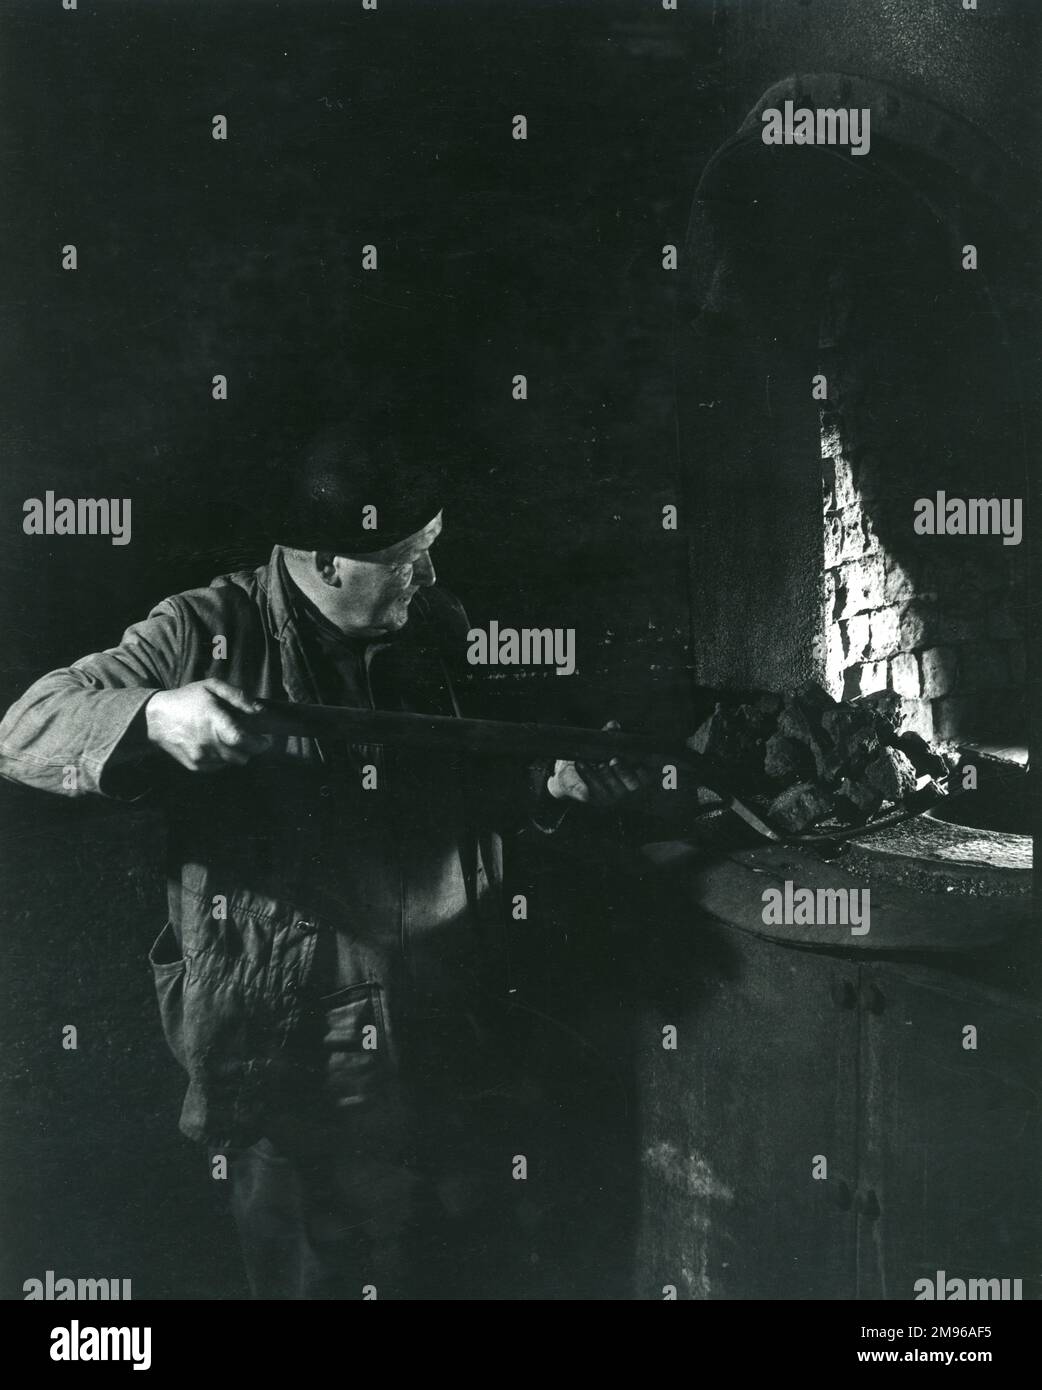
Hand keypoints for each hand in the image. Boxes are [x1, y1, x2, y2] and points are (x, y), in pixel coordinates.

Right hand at [145, 679, 271, 772]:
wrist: (156, 719)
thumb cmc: (187, 699)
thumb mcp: (212, 687)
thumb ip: (238, 697)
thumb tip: (260, 711)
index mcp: (214, 721)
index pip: (243, 741)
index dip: (259, 744)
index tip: (265, 740)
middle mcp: (208, 742)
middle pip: (242, 756)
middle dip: (249, 748)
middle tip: (246, 737)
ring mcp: (201, 757)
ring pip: (232, 762)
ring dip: (236, 753)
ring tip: (226, 738)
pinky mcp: (195, 766)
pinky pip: (219, 767)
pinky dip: (222, 758)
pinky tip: (214, 744)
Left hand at [547, 720, 650, 806]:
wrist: (573, 771)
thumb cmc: (596, 756)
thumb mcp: (604, 744)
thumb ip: (610, 735)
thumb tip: (613, 725)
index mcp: (637, 774)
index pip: (649, 773)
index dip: (649, 766)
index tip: (643, 756)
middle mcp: (628, 787)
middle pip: (634, 784)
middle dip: (625, 773)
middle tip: (614, 760)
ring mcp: (613, 796)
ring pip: (613, 788)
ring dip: (605, 774)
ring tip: (598, 763)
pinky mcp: (596, 799)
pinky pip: (593, 789)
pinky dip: (587, 775)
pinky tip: (580, 763)